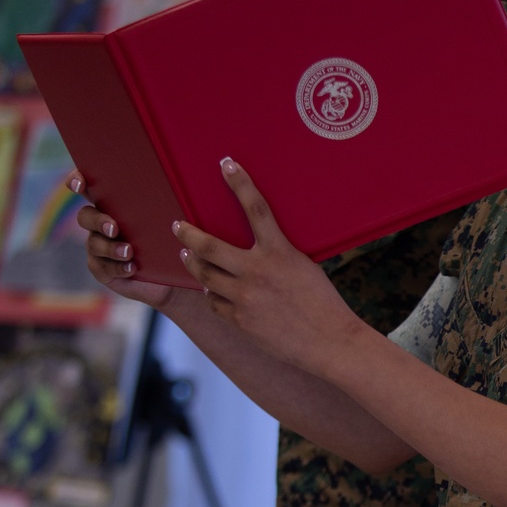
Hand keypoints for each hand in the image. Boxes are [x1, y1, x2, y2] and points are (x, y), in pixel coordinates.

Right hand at [68, 169, 173, 309]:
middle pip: (85, 216)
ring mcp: (99, 246)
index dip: (78, 181)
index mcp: (113, 203)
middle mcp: (101, 222)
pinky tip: (132, 268)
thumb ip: (165, 200)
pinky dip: (117, 267)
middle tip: (114, 229)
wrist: (172, 271)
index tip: (79, 184)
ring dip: (110, 248)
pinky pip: (101, 267)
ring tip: (129, 252)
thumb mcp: (168, 216)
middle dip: (98, 221)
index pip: (88, 187)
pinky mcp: (102, 268)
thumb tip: (177, 184)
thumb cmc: (170, 235)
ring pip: (93, 243)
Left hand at [172, 158, 359, 374]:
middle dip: (188, 234)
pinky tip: (212, 290)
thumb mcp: (303, 267)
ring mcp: (245, 297)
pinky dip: (211, 294)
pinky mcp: (239, 320)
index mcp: (279, 252)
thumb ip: (277, 253)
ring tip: (186, 256)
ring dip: (192, 262)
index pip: (256, 208)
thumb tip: (258, 246)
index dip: (240, 183)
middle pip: (209, 246)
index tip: (226, 164)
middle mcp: (257, 272)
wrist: (329, 342)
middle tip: (177, 226)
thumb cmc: (323, 303)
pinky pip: (214, 302)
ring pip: (204, 274)